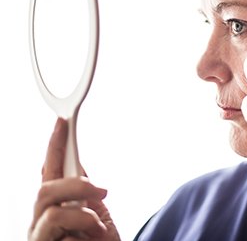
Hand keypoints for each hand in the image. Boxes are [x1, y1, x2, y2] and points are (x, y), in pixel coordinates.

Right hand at [28, 118, 120, 240]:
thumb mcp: (96, 215)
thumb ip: (85, 194)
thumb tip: (80, 166)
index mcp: (56, 206)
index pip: (50, 169)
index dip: (54, 144)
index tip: (62, 122)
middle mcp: (42, 221)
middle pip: (44, 189)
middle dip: (75, 184)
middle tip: (101, 189)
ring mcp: (40, 238)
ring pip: (50, 212)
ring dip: (82, 215)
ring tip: (98, 227)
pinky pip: (59, 234)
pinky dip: (84, 233)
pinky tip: (93, 239)